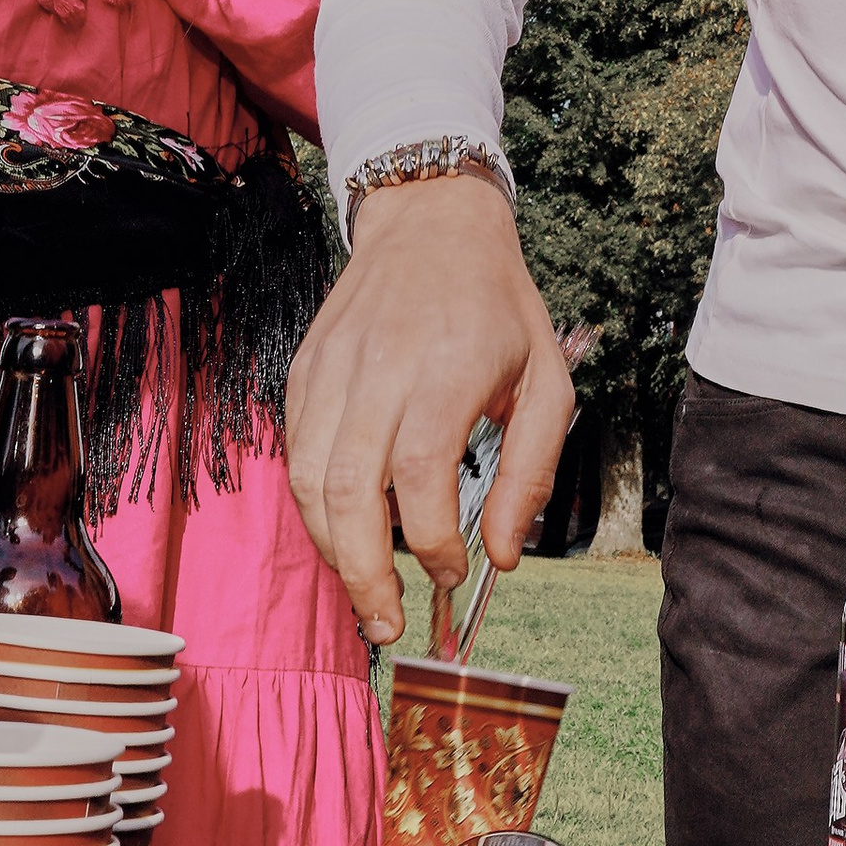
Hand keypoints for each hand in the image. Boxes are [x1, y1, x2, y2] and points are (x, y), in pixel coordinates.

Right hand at [283, 174, 578, 642]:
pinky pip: (297, 453)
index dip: (432, 538)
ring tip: (365, 593)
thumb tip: (504, 557)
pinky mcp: (303, 371)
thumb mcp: (548, 381)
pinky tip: (346, 533)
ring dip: (332, 550)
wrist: (430, 222)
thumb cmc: (497, 306)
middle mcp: (381, 365)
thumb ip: (530, 473)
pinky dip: (315, 506)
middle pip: (350, 487)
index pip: (422, 471)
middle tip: (387, 623)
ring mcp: (332, 367)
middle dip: (363, 572)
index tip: (453, 571)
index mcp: (448, 365)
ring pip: (310, 478)